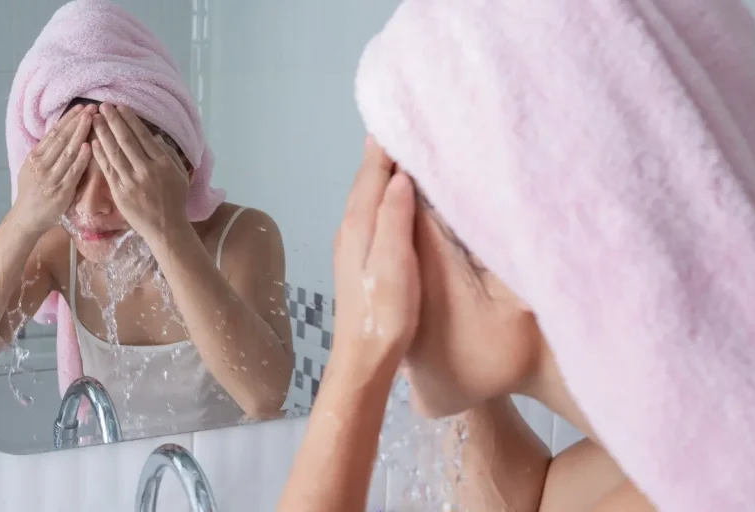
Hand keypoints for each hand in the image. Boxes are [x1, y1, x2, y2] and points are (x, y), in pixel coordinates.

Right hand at [11, 104, 93, 234]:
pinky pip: (73, 171)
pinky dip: (81, 158)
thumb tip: (60, 134)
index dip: (67, 119)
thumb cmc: (33, 192)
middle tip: (91, 107)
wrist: (27, 218)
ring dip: (81, 134)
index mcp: (34, 157)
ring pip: (68, 151)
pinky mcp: (60, 191)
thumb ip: (46, 154)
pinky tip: (90, 146)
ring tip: (92, 119)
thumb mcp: (33, 169)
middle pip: (61, 138)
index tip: (80, 107)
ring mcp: (50, 177)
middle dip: (77, 121)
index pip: (53, 133)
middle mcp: (41, 165)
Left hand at [90, 103, 189, 236]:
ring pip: (114, 152)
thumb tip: (155, 136)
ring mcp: (131, 181)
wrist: (166, 228)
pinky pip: (108, 169)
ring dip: (103, 133)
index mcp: (163, 163)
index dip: (130, 120)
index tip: (121, 107)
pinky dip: (100, 155)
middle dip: (114, 121)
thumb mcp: (180, 175)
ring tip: (95, 119)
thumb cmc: (175, 201)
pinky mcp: (119, 192)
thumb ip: (169, 154)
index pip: (143, 136)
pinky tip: (94, 142)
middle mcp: (147, 170)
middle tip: (103, 106)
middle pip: (127, 140)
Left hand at [331, 136, 420, 372]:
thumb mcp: (394, 262)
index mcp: (359, 226)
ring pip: (367, 198)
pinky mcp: (360, 262)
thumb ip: (394, 217)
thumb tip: (399, 176)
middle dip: (383, 155)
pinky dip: (383, 198)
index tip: (400, 118)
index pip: (371, 174)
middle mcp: (350, 230)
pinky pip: (371, 215)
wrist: (363, 360)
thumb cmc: (385, 314)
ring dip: (383, 176)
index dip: (384, 147)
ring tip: (403, 155)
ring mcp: (352, 247)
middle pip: (366, 183)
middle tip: (404, 128)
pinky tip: (396, 199)